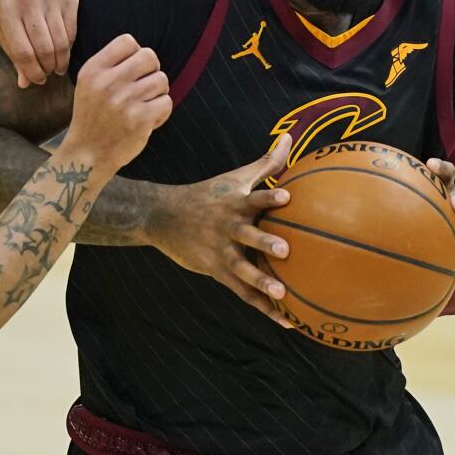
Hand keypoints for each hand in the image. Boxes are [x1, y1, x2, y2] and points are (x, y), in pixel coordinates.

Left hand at [0, 0, 77, 88]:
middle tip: (48, 74)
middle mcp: (28, 2)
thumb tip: (24, 83)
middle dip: (47, 68)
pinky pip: (72, 32)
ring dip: (60, 61)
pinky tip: (65, 53)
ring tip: (58, 68)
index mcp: (6, 9)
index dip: (31, 71)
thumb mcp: (5, 22)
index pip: (22, 51)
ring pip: (60, 42)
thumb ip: (12, 52)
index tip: (37, 80)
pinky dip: (70, 48)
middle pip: (43, 49)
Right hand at [61, 35, 171, 173]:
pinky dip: (161, 111)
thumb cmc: (92, 117)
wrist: (87, 154)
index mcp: (93, 70)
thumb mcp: (88, 84)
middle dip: (152, 71)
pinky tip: (148, 120)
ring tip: (145, 105)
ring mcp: (125, 101)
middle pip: (149, 57)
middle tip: (144, 87)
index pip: (127, 42)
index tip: (132, 71)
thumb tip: (144, 53)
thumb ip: (111, 65)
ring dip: (158, 92)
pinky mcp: (140, 120)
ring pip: (162, 79)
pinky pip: (166, 102)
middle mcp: (108, 83)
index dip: (136, 54)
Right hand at [146, 136, 295, 328]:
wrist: (163, 217)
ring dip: (261, 281)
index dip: (269, 199)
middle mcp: (228, 228)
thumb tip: (290, 136)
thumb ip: (267, 162)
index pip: (254, 198)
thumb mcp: (235, 177)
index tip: (287, 198)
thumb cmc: (208, 195)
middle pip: (248, 235)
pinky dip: (264, 306)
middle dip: (265, 242)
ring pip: (243, 268)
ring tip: (281, 292)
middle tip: (285, 249)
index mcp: (235, 204)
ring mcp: (221, 252)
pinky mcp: (217, 271)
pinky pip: (243, 292)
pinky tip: (288, 319)